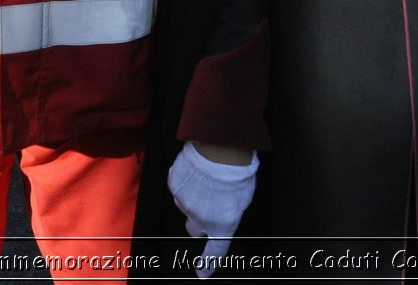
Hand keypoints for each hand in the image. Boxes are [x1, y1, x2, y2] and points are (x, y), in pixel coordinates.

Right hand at [167, 142, 258, 277]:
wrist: (220, 146)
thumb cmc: (238, 171)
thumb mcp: (244, 198)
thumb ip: (230, 212)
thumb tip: (220, 215)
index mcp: (221, 224)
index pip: (215, 249)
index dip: (208, 264)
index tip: (202, 273)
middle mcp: (200, 218)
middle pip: (195, 228)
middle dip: (200, 220)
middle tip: (209, 202)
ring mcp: (184, 202)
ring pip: (186, 205)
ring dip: (194, 197)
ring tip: (206, 178)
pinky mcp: (174, 185)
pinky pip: (178, 188)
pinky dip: (185, 182)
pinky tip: (196, 170)